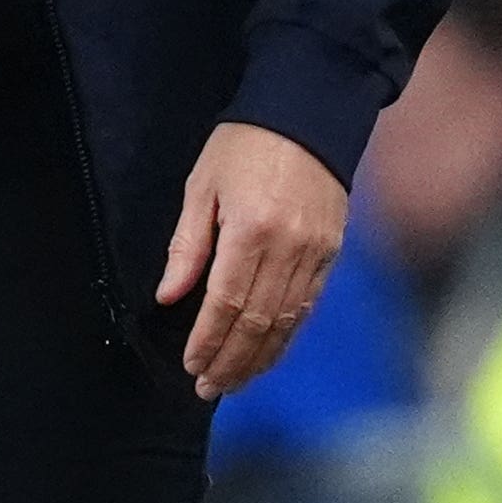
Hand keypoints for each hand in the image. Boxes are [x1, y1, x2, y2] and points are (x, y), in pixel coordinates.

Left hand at [157, 122, 345, 402]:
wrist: (308, 114)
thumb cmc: (245, 145)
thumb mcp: (202, 186)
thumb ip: (188, 245)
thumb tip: (170, 296)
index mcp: (251, 230)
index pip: (226, 303)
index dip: (208, 341)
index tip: (191, 366)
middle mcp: (288, 247)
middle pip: (259, 322)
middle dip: (232, 361)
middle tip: (209, 388)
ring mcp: (316, 252)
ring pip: (287, 322)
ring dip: (259, 358)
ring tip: (235, 382)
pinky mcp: (332, 252)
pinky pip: (308, 306)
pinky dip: (286, 336)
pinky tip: (268, 353)